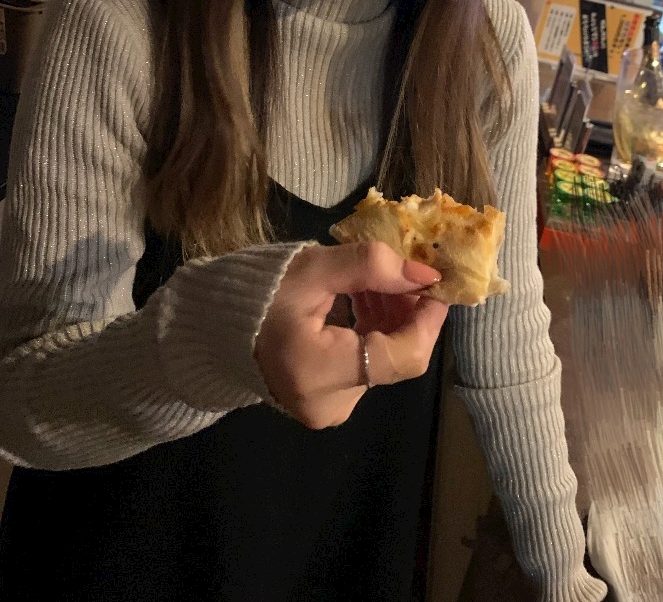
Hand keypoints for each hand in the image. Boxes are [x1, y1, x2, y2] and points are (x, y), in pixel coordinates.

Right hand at [255, 242, 448, 427]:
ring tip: (375, 280)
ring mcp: (327, 410)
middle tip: (401, 270)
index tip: (435, 281)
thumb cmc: (257, 293)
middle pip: (397, 358)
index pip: (404, 356)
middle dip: (408, 311)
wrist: (212, 326)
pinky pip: (366, 367)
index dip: (429, 318)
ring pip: (384, 361)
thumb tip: (426, 275)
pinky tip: (361, 301)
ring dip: (390, 318)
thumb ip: (371, 266)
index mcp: (321, 372)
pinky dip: (372, 332)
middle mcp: (330, 404)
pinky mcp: (325, 404)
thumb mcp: (313, 269)